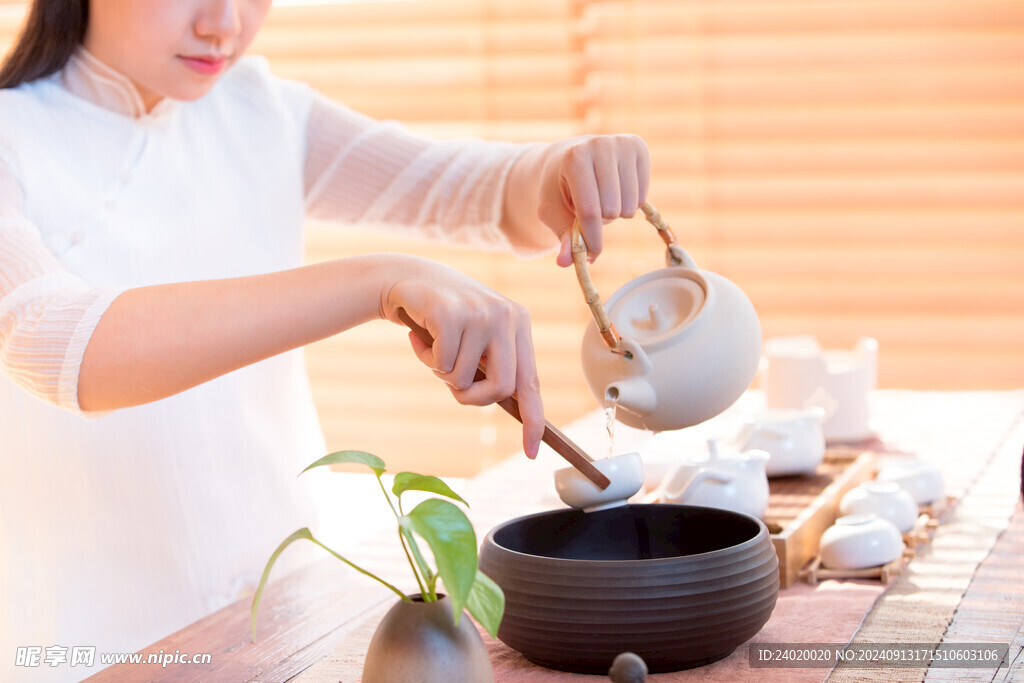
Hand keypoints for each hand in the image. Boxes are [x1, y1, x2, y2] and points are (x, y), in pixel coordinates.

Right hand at [379, 257, 544, 457]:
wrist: (405, 277)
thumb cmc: (442, 316)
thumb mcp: (476, 338)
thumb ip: (492, 365)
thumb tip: (513, 408)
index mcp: (518, 323)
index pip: (531, 381)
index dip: (533, 419)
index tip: (532, 452)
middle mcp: (507, 316)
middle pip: (501, 389)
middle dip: (471, 397)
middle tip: (450, 384)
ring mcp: (481, 313)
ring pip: (464, 379)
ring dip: (441, 372)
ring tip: (434, 346)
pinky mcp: (453, 314)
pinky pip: (442, 363)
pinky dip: (426, 358)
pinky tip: (420, 335)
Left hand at [536, 134, 650, 266]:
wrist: (568, 155)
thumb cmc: (559, 187)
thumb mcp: (551, 211)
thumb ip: (561, 236)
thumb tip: (566, 262)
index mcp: (575, 159)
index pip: (590, 210)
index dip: (591, 239)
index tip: (591, 256)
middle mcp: (601, 145)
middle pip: (612, 210)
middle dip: (600, 221)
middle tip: (588, 210)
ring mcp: (622, 143)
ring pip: (630, 206)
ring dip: (616, 213)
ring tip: (601, 198)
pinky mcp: (639, 147)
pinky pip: (642, 197)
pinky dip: (629, 203)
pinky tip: (615, 189)